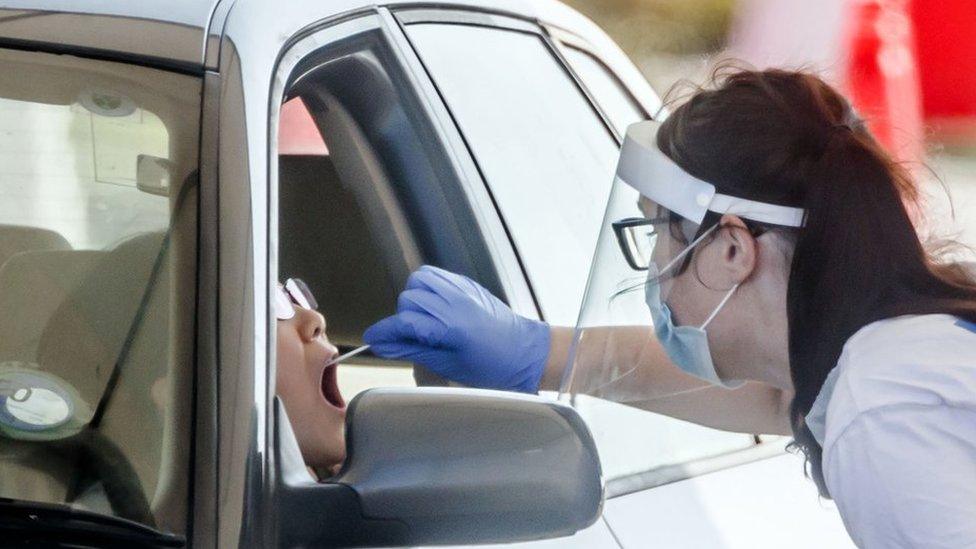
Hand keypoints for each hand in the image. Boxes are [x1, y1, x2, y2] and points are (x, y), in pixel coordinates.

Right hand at [364, 265, 550, 392]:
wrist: (526, 352)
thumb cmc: (493, 366)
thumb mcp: (448, 365)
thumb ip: (412, 350)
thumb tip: (384, 345)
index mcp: (450, 326)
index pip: (404, 322)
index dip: (383, 332)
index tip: (373, 339)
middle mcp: (455, 302)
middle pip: (408, 299)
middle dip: (404, 318)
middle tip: (413, 337)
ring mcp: (462, 289)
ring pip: (419, 280)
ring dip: (415, 298)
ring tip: (425, 319)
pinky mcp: (468, 284)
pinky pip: (436, 276)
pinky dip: (428, 288)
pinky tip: (435, 307)